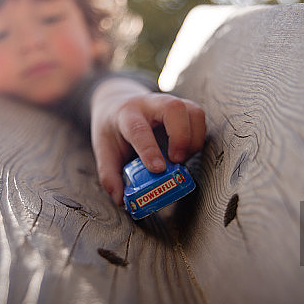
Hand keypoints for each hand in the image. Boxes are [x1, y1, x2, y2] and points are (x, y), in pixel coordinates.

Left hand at [90, 77, 205, 204]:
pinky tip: (185, 151)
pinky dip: (198, 138)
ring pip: (193, 111)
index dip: (149, 150)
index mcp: (127, 114)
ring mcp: (169, 104)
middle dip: (181, 137)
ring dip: (194, 139)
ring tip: (181, 158)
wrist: (117, 103)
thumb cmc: (113, 129)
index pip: (138, 129)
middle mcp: (150, 104)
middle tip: (176, 161)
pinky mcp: (183, 109)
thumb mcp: (104, 150)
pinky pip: (199, 118)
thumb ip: (109, 175)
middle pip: (173, 108)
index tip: (158, 169)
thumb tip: (121, 200)